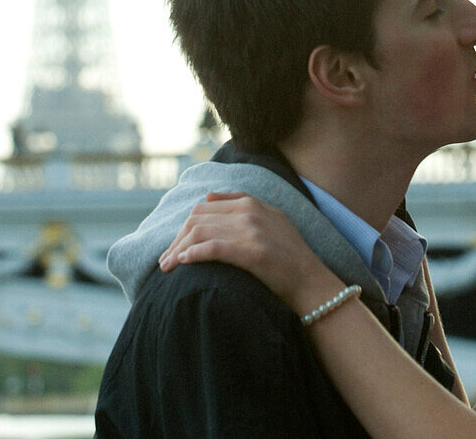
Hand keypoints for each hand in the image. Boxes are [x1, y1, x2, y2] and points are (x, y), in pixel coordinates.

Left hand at [158, 191, 343, 314]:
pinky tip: (183, 263)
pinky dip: (193, 254)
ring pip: (200, 232)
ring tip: (167, 267)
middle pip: (198, 219)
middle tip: (165, 261)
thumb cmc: (289, 254)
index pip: (205, 208)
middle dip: (176, 239)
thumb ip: (240, 203)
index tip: (175, 246)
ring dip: (178, 250)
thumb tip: (207, 195)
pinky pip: (213, 248)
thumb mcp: (270, 218)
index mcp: (251, 202)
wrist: (311, 280)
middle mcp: (250, 212)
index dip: (185, 227)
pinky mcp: (252, 252)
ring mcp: (251, 231)